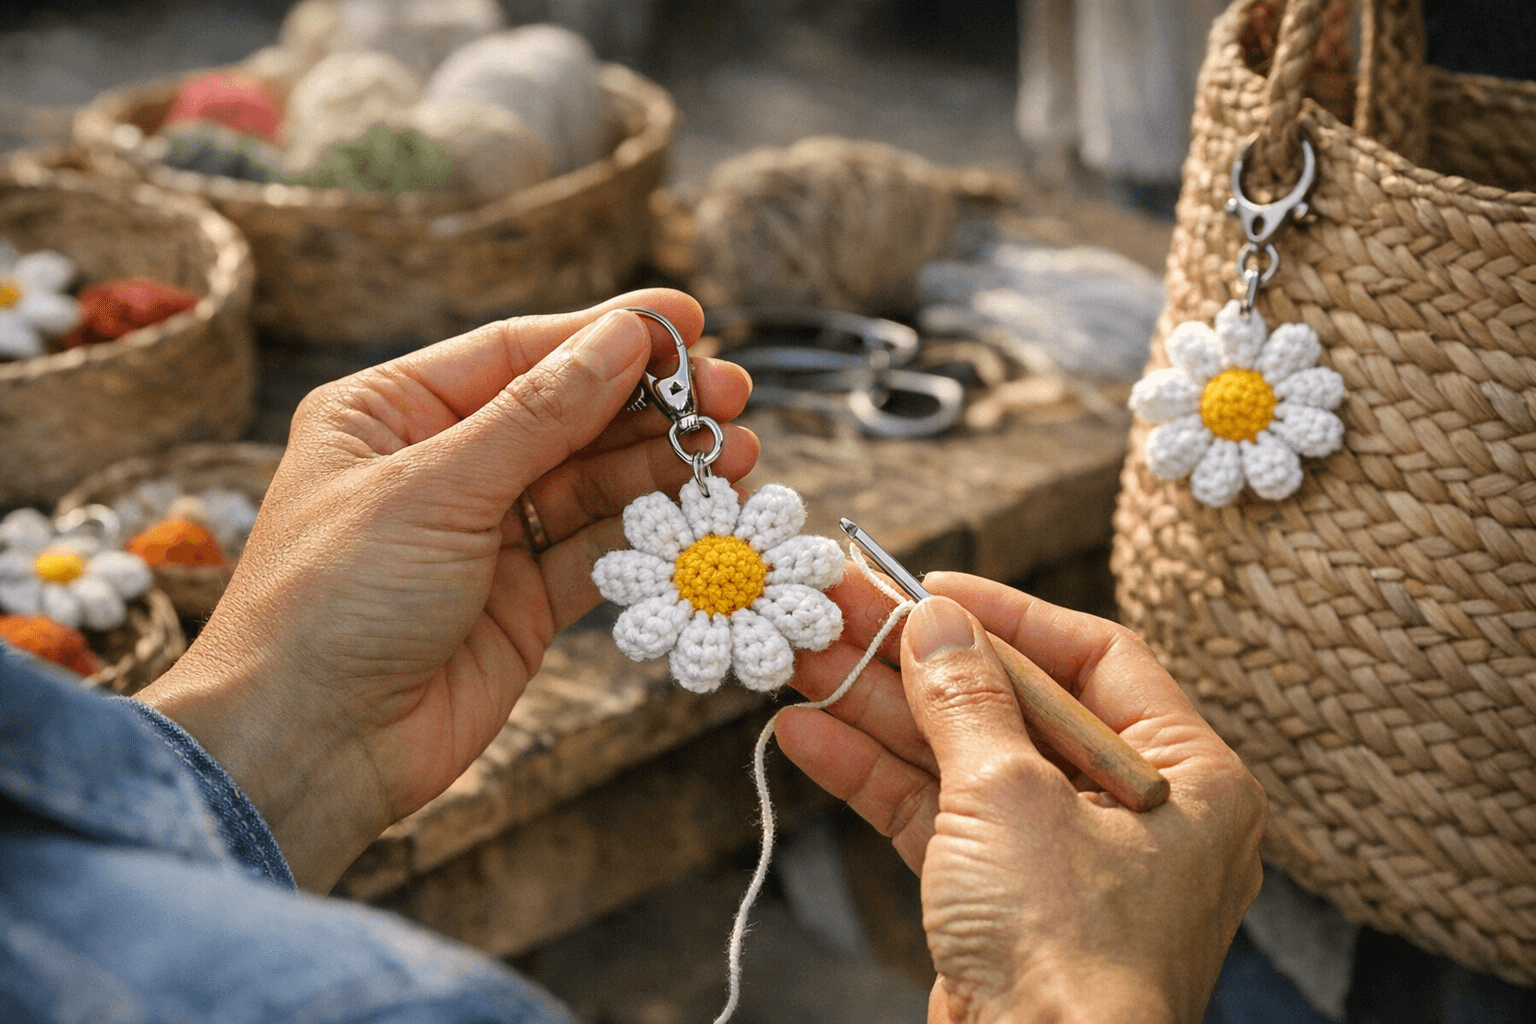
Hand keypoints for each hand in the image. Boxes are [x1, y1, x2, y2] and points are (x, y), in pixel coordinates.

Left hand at [137, 289, 758, 890]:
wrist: (308, 749)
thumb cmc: (332, 601)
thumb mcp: (434, 488)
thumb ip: (538, 414)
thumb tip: (623, 337)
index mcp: (390, 412)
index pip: (517, 353)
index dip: (605, 333)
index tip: (687, 321)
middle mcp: (441, 465)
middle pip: (566, 413)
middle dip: (649, 401)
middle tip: (730, 392)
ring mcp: (485, 535)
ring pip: (592, 481)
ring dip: (663, 463)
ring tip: (734, 448)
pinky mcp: (523, 602)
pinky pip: (598, 550)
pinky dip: (649, 531)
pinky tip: (702, 508)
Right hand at [776, 571, 1265, 1023]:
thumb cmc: (1066, 953)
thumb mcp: (1008, 796)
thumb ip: (966, 696)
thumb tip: (935, 619)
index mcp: (1186, 776)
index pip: (1095, 658)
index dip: (1006, 615)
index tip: (928, 586)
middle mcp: (1136, 813)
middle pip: (1015, 705)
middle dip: (918, 662)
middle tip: (842, 611)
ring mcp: (1066, 861)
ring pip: (965, 759)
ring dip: (880, 712)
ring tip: (804, 660)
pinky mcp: (1006, 902)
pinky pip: (941, 817)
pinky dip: (876, 778)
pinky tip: (808, 734)